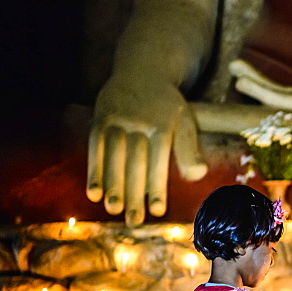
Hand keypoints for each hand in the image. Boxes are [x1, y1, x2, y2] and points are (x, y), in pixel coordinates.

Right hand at [87, 73, 207, 225]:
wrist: (142, 69)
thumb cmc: (168, 105)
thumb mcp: (184, 120)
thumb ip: (189, 148)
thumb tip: (198, 175)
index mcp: (162, 124)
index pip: (158, 160)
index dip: (157, 186)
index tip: (157, 211)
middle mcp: (137, 121)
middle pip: (134, 162)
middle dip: (134, 193)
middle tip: (134, 221)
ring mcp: (116, 119)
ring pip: (113, 157)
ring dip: (112, 185)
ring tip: (114, 210)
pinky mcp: (99, 119)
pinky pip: (94, 148)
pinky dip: (93, 171)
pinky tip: (93, 194)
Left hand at [230, 60, 291, 115]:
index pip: (282, 99)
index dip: (259, 87)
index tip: (239, 73)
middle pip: (279, 98)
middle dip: (255, 83)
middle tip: (234, 66)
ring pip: (286, 97)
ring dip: (265, 84)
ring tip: (243, 71)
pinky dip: (280, 88)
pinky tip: (271, 83)